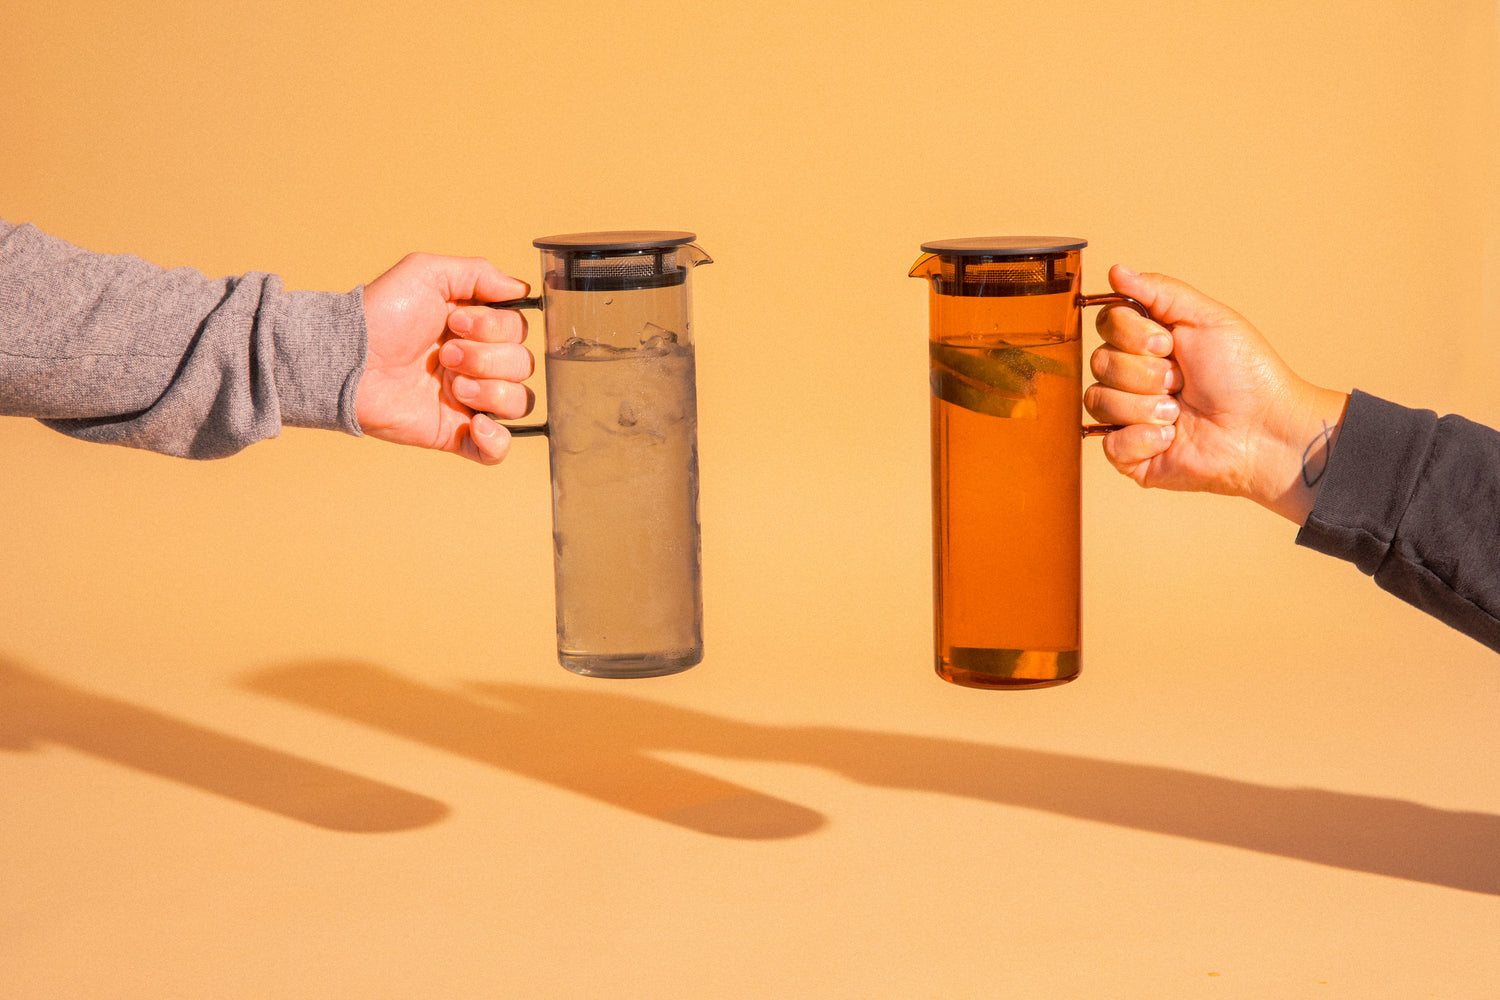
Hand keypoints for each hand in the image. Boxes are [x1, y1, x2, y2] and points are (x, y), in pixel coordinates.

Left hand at [357, 252, 533, 464]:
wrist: (348, 360)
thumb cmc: (380, 314)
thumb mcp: (427, 273)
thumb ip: (478, 272)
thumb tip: (520, 288)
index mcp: (475, 329)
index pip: (518, 330)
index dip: (494, 328)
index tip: (455, 323)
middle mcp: (477, 363)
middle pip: (522, 365)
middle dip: (486, 358)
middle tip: (445, 355)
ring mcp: (468, 400)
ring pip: (519, 402)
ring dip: (491, 392)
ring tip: (453, 386)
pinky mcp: (453, 432)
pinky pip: (497, 450)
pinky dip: (497, 440)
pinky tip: (475, 424)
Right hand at [1084, 266, 1348, 524]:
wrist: (1264, 429)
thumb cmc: (1246, 375)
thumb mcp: (1207, 318)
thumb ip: (1158, 291)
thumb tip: (1116, 270)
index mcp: (1147, 344)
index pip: (1106, 325)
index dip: (1132, 334)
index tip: (1168, 342)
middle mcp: (1133, 378)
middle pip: (1099, 362)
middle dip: (1145, 372)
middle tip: (1181, 381)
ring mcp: (1128, 417)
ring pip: (1099, 401)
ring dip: (1145, 406)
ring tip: (1178, 411)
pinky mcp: (1130, 454)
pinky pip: (1108, 442)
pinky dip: (1142, 438)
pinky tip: (1171, 437)